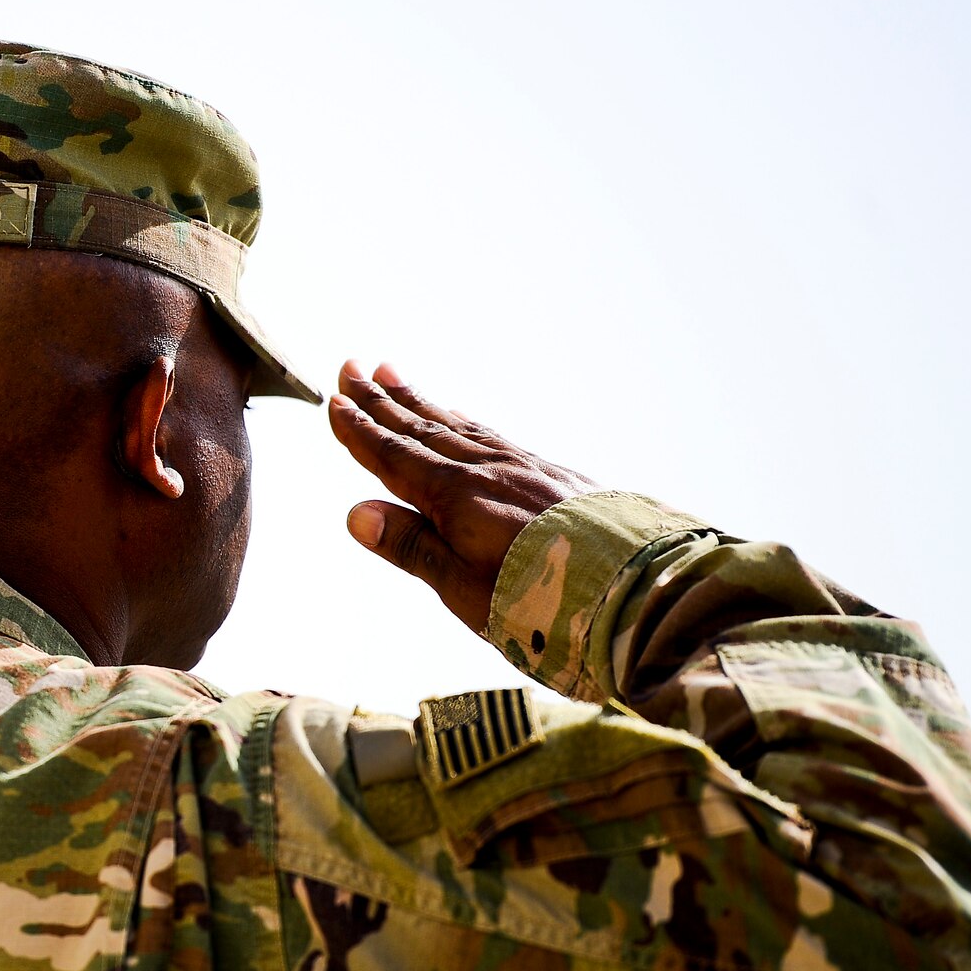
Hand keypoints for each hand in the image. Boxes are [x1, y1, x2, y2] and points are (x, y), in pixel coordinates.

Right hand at [328, 361, 594, 632]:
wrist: (637, 587)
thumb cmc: (544, 602)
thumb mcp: (464, 589)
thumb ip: (412, 547)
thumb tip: (356, 512)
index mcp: (455, 497)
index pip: (394, 456)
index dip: (360, 430)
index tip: (333, 400)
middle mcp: (485, 470)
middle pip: (422, 428)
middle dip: (382, 400)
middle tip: (352, 368)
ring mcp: (521, 468)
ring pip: (457, 426)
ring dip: (420, 402)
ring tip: (393, 376)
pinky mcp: (551, 475)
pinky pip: (490, 434)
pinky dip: (462, 421)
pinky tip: (459, 420)